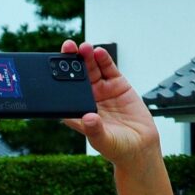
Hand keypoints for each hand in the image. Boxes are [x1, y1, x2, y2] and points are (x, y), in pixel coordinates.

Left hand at [60, 43, 160, 165]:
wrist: (141, 146)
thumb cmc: (118, 147)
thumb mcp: (104, 141)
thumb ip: (95, 130)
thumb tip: (88, 119)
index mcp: (80, 112)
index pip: (65, 93)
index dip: (58, 81)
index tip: (53, 71)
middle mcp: (89, 99)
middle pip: (77, 76)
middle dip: (71, 62)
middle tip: (67, 49)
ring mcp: (103, 90)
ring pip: (92, 69)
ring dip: (86, 57)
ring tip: (84, 47)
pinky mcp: (118, 85)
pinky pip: (108, 69)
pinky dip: (103, 59)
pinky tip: (98, 52)